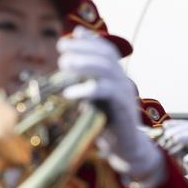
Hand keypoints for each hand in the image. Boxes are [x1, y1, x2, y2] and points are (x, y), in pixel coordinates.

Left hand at [59, 27, 162, 186]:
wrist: (126, 147)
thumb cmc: (105, 123)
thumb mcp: (92, 99)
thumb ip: (83, 83)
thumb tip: (65, 67)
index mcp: (116, 76)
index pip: (106, 50)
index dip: (89, 41)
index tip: (67, 40)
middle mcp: (123, 80)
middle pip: (106, 54)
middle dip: (82, 48)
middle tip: (61, 52)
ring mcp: (124, 92)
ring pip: (107, 68)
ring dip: (83, 62)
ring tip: (63, 64)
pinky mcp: (122, 106)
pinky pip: (106, 91)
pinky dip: (86, 89)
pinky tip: (69, 93)